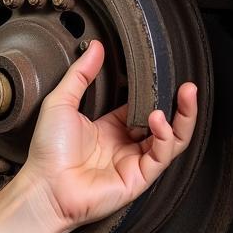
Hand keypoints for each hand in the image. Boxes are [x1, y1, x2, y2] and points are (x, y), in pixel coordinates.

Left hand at [20, 40, 196, 229]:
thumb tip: (96, 47)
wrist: (44, 186)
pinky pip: (161, 156)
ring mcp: (134, 162)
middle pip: (164, 123)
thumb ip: (81, 75)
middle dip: (180, 105)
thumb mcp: (62, 102)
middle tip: (188, 86)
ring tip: (185, 96)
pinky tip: (158, 120)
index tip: (165, 76)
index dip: (155, 94)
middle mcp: (126, 145)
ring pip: (172, 140)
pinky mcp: (139, 178)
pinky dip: (166, 137)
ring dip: (182, 118)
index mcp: (111, 128)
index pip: (142, 108)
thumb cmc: (48, 150)